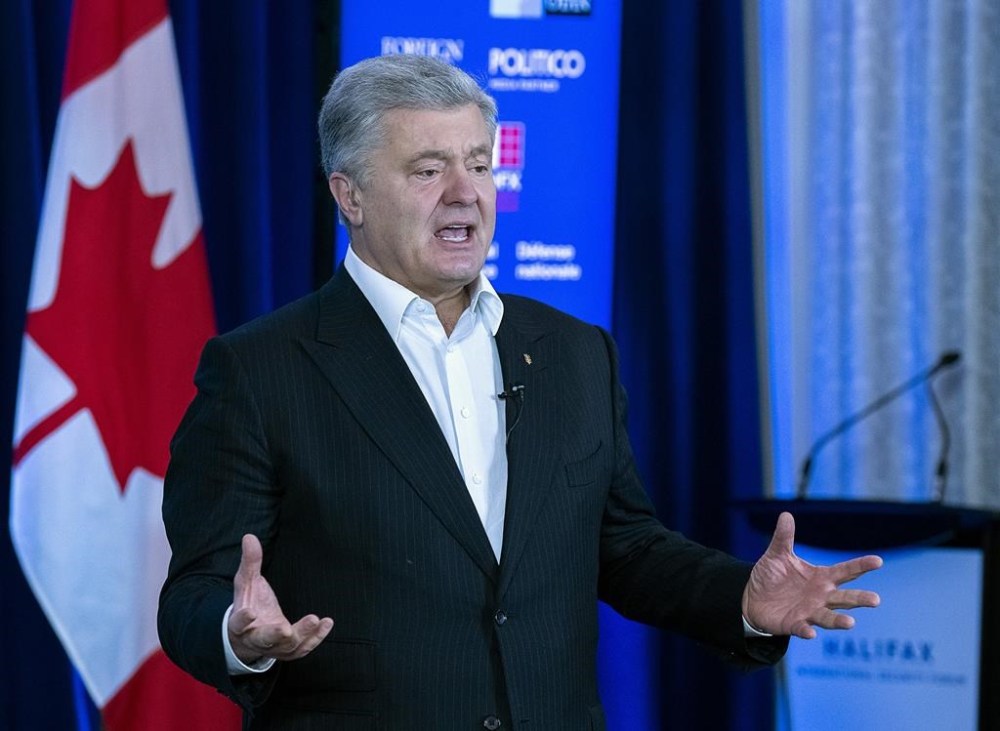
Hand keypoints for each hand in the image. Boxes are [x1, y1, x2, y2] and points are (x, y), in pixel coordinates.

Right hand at [228, 534, 333, 664]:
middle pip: (264, 640)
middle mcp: (255, 639)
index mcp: (239, 625)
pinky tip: (326, 623)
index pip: (238, 623)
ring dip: (302, 635)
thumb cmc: (248, 603)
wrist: (249, 635)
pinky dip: (315, 638)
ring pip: (287, 647)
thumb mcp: (246, 582)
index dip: (243, 619)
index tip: (249, 612)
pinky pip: (302, 649)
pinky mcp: (288, 651)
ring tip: (315, 620)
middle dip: (274, 634)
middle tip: (284, 629)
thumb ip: (250, 562)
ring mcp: (273, 648)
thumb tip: (249, 537)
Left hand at [742, 512, 881, 638]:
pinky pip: (802, 629)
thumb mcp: (777, 554)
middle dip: (859, 599)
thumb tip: (786, 514)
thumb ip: (784, 537)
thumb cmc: (771, 576)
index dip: (861, 566)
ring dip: (839, 621)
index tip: (878, 561)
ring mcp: (809, 612)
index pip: (845, 571)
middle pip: (844, 598)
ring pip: (828, 617)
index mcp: (821, 577)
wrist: (752, 597)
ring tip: (850, 623)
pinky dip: (807, 631)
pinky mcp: (794, 624)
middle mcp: (821, 596)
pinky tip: (811, 633)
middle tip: (875, 599)